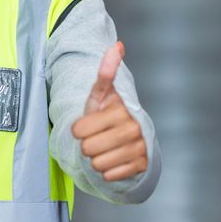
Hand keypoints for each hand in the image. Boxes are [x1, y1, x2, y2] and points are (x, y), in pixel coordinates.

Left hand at [72, 42, 147, 181]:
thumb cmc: (108, 114)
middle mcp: (132, 128)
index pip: (78, 130)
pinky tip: (114, 160)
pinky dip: (108, 172)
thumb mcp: (101, 94)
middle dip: (87, 146)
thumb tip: (118, 45)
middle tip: (96, 138)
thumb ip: (106, 72)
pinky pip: (110, 176)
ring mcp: (139, 148)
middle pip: (87, 149)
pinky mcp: (142, 165)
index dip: (78, 130)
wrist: (130, 136)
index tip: (88, 124)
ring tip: (105, 149)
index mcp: (120, 110)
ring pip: (98, 164)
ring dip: (97, 159)